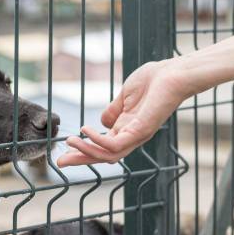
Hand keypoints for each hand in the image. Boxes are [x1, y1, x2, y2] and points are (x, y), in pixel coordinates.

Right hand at [57, 59, 194, 166]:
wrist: (173, 73)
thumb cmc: (153, 80)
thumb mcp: (125, 96)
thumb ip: (113, 110)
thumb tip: (101, 122)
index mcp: (126, 129)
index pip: (102, 146)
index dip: (83, 150)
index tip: (64, 151)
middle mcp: (131, 136)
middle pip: (102, 156)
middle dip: (80, 159)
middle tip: (59, 161)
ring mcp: (136, 136)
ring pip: (107, 155)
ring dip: (86, 151)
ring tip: (70, 141)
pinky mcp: (141, 131)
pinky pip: (115, 144)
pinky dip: (98, 141)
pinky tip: (86, 130)